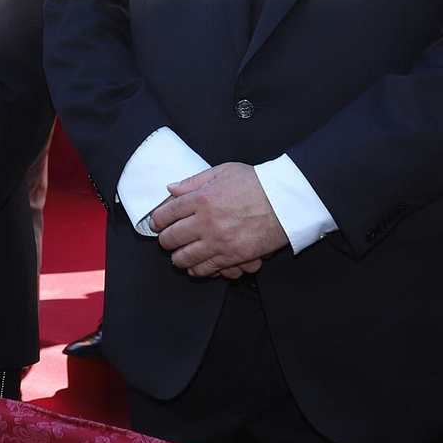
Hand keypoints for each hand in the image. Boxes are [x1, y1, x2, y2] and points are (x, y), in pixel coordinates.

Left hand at [151, 163, 288, 277]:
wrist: (286, 202)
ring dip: (177, 257)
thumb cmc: (257, 184)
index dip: (157, 220)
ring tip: (178, 254)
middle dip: (165, 240)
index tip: (157, 223)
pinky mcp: (232, 257)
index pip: (166, 214)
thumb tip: (172, 189)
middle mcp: (206, 222)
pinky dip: (196, 270)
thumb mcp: (223, 172)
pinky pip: (205, 270)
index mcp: (201, 199)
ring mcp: (218, 242)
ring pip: (183, 258)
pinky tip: (195, 266)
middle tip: (167, 239)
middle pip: (170, 238)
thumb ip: (194, 181)